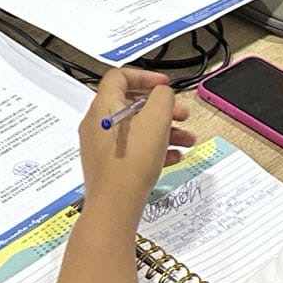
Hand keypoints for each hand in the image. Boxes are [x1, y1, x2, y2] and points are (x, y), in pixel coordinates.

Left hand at [78, 68, 197, 221]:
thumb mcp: (156, 119)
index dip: (146, 76)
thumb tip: (162, 94)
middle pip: (132, 104)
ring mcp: (100, 146)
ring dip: (164, 130)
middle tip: (181, 114)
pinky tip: (172, 157)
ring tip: (186, 140)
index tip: (164, 85)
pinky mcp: (107, 165)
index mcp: (104, 107)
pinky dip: (153, 148)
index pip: (120, 77)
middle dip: (162, 108)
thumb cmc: (130, 164)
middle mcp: (97, 124)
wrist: (115, 206)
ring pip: (136, 129)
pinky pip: (132, 149)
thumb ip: (162, 97)